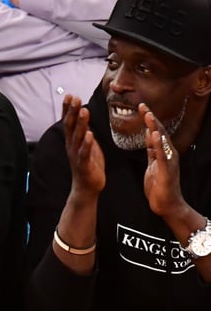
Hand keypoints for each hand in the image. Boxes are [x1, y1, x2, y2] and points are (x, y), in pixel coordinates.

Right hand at [62, 96, 104, 198]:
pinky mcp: (84, 165)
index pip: (69, 122)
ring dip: (81, 123)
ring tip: (84, 110)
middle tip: (74, 98)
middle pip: (71, 126)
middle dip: (72, 112)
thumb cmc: (88, 164)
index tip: (69, 95)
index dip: (68, 109)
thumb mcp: (86, 144)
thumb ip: (84, 131)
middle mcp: (72, 146)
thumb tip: (83, 115)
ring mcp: (77, 155)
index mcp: (73, 141)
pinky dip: (87, 144)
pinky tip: (90, 135)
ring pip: (78, 137)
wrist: (86, 187)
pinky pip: (85, 153)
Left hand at [142, 105, 185, 219]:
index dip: (148, 119)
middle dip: (151, 118)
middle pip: (159, 132)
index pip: (155, 132)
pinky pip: (161, 155)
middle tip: (143, 105)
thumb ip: (152, 152)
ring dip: (155, 127)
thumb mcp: (152, 165)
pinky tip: (153, 135)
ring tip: (148, 115)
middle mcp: (168, 154)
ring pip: (161, 141)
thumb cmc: (159, 187)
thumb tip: (148, 138)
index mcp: (162, 153)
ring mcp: (168, 161)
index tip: (141, 107)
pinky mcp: (166, 170)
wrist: (167, 205)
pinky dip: (157, 144)